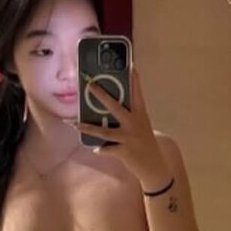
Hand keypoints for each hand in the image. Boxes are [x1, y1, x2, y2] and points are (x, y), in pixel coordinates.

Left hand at [76, 65, 169, 188]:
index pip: (137, 93)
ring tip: (75, 124)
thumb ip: (129, 115)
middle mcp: (135, 123)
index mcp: (141, 114)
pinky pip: (106, 149)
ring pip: (105, 132)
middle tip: (90, 85)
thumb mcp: (141, 125)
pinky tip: (96, 149)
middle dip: (101, 96)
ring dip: (88, 128)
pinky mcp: (124, 152)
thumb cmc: (143, 141)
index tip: (130, 65)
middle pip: (116, 107)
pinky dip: (100, 149)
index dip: (134, 79)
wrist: (154, 166)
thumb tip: (106, 106)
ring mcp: (129, 138)